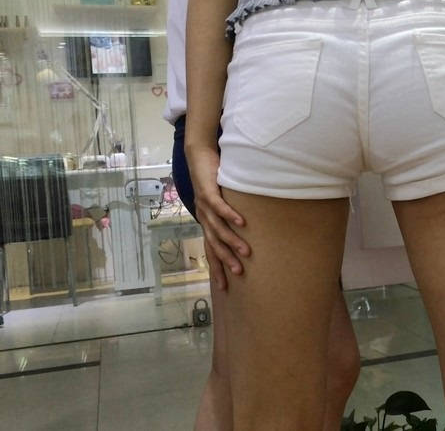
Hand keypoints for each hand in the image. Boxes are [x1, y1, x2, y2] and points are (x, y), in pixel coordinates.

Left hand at [186, 145, 250, 289]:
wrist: (198, 158)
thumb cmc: (213, 181)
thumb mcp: (221, 202)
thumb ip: (228, 216)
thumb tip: (246, 229)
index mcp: (206, 223)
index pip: (210, 250)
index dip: (216, 268)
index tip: (225, 286)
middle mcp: (203, 218)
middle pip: (214, 244)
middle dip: (226, 260)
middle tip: (238, 273)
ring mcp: (204, 206)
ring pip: (218, 228)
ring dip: (232, 241)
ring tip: (246, 253)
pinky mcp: (208, 192)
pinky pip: (220, 207)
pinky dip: (230, 215)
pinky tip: (241, 223)